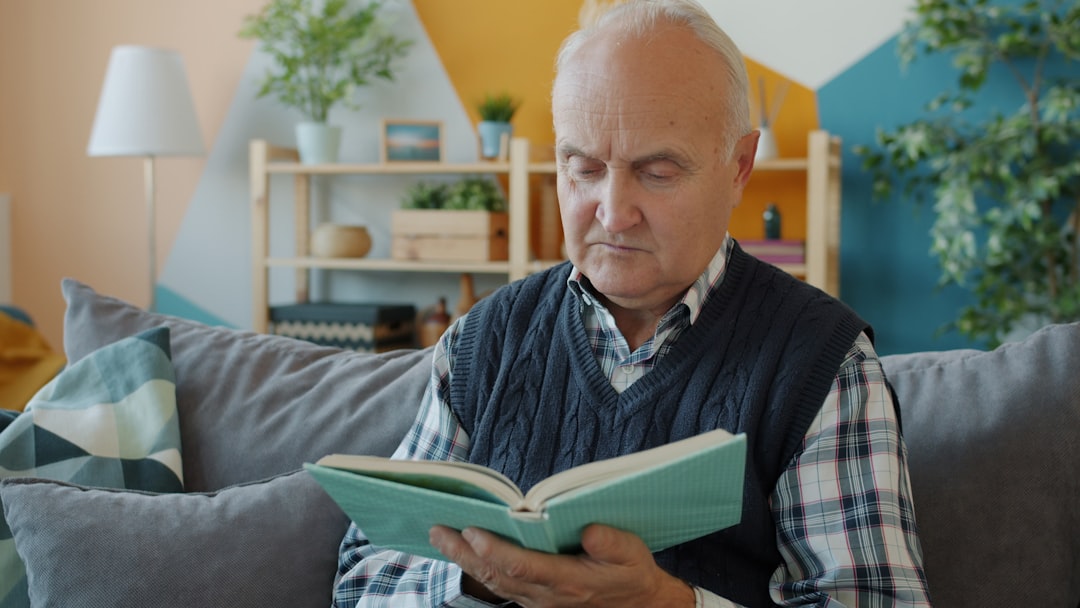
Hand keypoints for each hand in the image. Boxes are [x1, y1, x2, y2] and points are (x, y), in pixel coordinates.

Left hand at [429, 523, 695, 607]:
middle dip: (464, 554)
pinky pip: (501, 587)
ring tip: (440, 536)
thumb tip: (589, 530)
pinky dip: (479, 569)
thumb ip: (611, 543)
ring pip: (494, 584)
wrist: (637, 607)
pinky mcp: (535, 601)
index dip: (495, 551)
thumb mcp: (632, 554)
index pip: (523, 567)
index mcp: (570, 582)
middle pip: (497, 576)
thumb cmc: (631, 574)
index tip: (472, 530)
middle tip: (437, 530)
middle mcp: (547, 596)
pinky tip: (465, 551)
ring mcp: (538, 602)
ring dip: (465, 561)